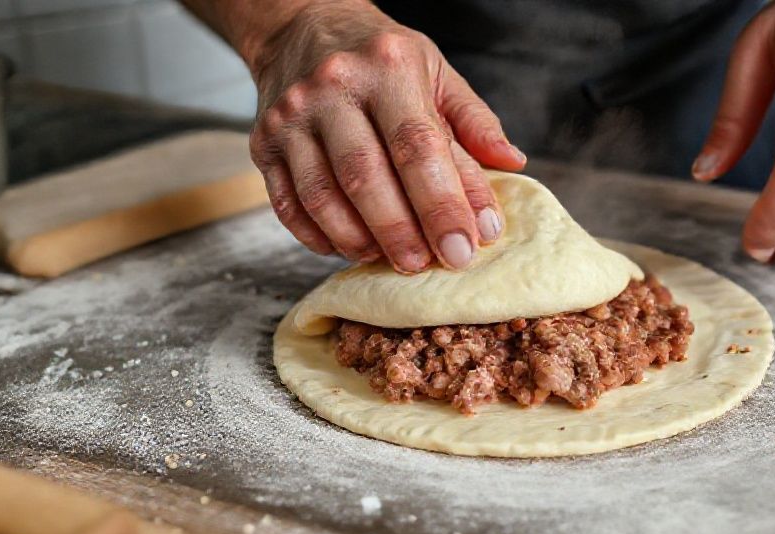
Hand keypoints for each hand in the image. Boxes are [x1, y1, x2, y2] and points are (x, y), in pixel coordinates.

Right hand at [246, 1, 525, 271]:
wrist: (302, 27)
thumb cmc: (382, 59)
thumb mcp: (437, 72)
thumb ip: (475, 122)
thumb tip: (512, 165)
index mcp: (388, 68)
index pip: (418, 146)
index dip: (442, 204)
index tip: (465, 248)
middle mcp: (333, 89)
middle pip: (367, 177)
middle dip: (401, 232)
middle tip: (425, 266)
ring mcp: (291, 117)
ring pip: (322, 196)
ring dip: (359, 240)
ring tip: (390, 260)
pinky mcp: (262, 143)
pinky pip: (288, 205)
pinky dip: (319, 236)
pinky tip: (347, 248)